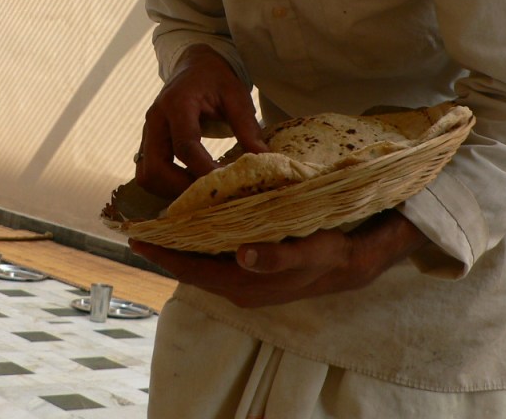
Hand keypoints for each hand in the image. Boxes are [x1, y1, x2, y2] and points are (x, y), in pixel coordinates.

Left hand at [130, 211, 428, 307]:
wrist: (368, 255)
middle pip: (193, 266)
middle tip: (138, 223)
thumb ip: (279, 258)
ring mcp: (250, 278)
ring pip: (204, 261)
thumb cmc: (340, 249)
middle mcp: (244, 286)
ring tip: (158, 218)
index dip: (166, 254)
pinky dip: (202, 238)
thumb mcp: (316, 251)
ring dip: (181, 242)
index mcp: (251, 285)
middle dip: (165, 247)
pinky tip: (195, 219)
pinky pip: (218, 254)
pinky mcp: (257, 267)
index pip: (195, 270)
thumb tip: (240, 257)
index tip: (139, 236)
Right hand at [136, 45, 266, 198]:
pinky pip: (148, 173)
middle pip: (156, 168)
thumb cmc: (216, 79)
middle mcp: (155, 120)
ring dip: (171, 190)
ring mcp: (147, 133)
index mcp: (177, 104)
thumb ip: (248, 127)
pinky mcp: (147, 143)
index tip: (226, 184)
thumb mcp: (236, 95)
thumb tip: (264, 159)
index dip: (203, 170)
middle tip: (211, 195)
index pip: (185, 145)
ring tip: (202, 192)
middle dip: (182, 188)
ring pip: (147, 175)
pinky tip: (189, 185)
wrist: (193, 66)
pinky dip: (166, 186)